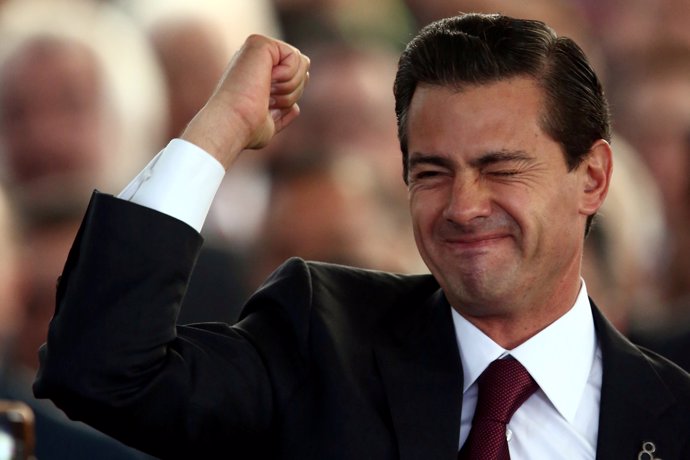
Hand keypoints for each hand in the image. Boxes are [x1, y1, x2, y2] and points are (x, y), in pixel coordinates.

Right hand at [181, 35, 309, 168]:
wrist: (234, 123)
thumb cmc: (246, 129)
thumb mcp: (269, 125)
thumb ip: (281, 115)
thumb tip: (296, 109)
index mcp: (257, 74)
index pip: (296, 77)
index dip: (290, 96)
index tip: (267, 107)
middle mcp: (257, 59)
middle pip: (303, 69)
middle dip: (292, 92)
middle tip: (267, 101)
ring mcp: (257, 49)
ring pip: (303, 63)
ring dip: (290, 87)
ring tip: (266, 93)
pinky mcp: (260, 43)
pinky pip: (296, 57)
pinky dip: (287, 77)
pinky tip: (266, 82)